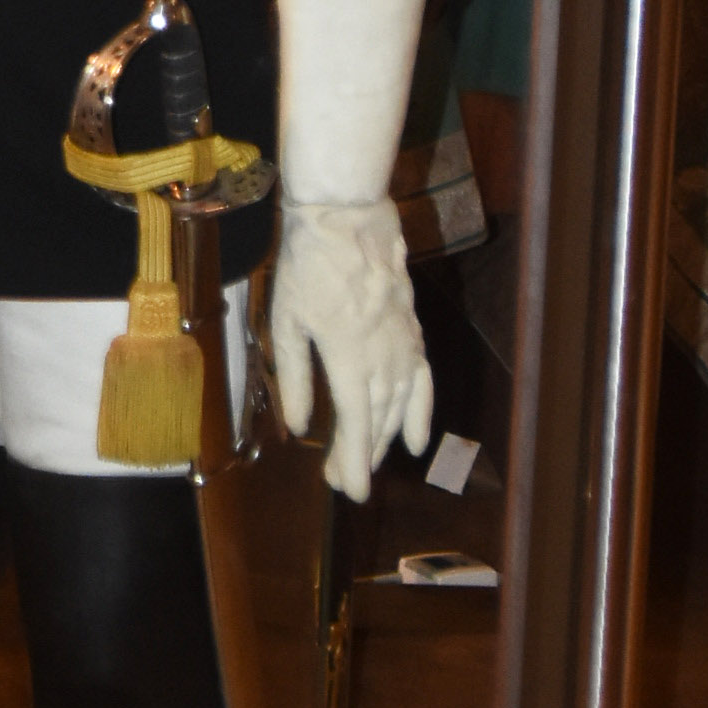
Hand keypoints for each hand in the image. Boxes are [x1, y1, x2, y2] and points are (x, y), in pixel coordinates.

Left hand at [267, 200, 431, 503]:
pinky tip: (416, 440)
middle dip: (362, 456)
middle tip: (344, 482)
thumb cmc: (307, 265)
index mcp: (347, 355)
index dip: (354, 462)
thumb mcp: (285, 320)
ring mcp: (403, 342)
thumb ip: (293, 376)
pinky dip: (421, 411)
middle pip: (377, 420)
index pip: (355, 423)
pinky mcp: (412, 329)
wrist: (347, 216)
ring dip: (385, 439)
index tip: (350, 491)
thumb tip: (296, 426)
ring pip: (400, 404)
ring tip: (368, 463)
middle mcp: (383, 355)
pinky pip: (422, 379)